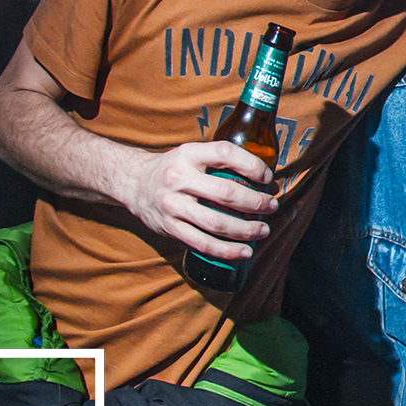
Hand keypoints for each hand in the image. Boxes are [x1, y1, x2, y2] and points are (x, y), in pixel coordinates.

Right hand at [123, 142, 278, 259]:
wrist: (134, 183)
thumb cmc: (174, 169)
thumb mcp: (191, 153)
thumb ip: (219, 161)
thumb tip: (262, 176)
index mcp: (188, 154)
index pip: (225, 153)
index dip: (251, 165)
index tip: (267, 178)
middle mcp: (178, 178)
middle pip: (225, 192)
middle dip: (256, 202)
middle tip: (272, 206)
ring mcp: (172, 204)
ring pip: (216, 222)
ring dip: (245, 230)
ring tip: (263, 231)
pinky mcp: (169, 227)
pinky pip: (202, 243)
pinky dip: (226, 250)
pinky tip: (244, 252)